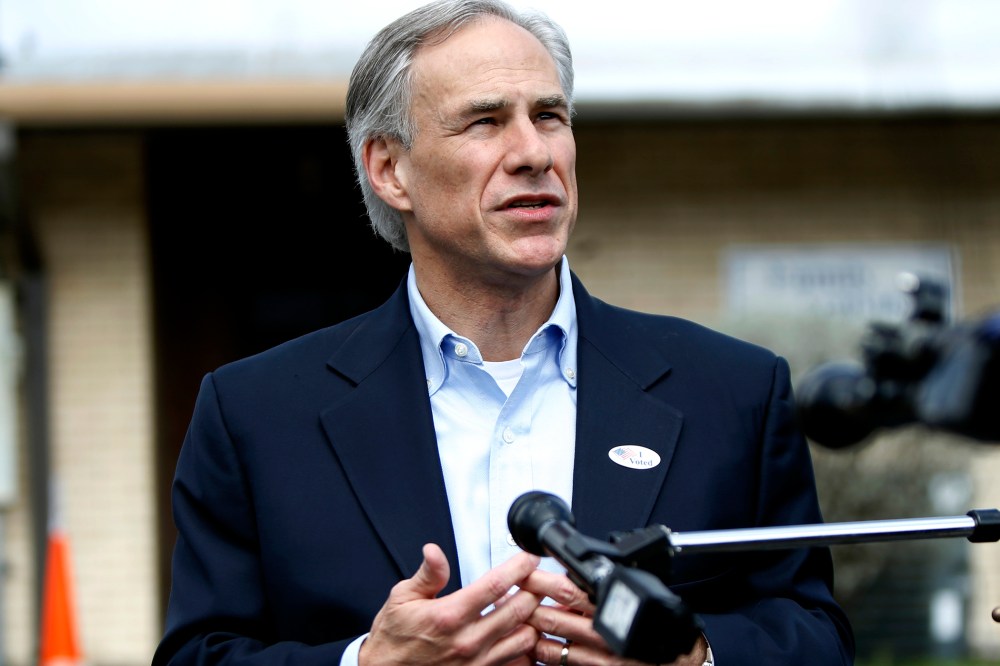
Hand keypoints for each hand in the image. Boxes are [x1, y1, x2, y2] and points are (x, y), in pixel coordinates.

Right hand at [359, 543, 543, 665]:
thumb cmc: (394, 638)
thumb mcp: (402, 598)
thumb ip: (427, 575)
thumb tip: (434, 551)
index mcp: (449, 615)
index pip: (495, 585)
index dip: (518, 567)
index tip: (530, 556)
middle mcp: (467, 640)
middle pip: (519, 610)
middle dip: (534, 589)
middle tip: (539, 576)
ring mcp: (477, 662)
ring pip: (525, 638)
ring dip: (533, 619)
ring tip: (529, 604)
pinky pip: (517, 661)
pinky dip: (526, 646)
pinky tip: (521, 631)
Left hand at [519, 569, 707, 665]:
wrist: (679, 660)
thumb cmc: (654, 625)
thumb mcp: (631, 595)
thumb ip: (599, 590)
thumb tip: (567, 575)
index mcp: (611, 605)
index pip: (568, 590)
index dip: (541, 582)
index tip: (522, 574)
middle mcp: (604, 632)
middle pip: (555, 617)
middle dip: (529, 609)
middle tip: (511, 600)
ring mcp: (601, 657)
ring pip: (554, 646)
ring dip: (533, 635)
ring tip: (518, 624)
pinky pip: (566, 664)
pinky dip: (548, 656)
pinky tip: (538, 649)